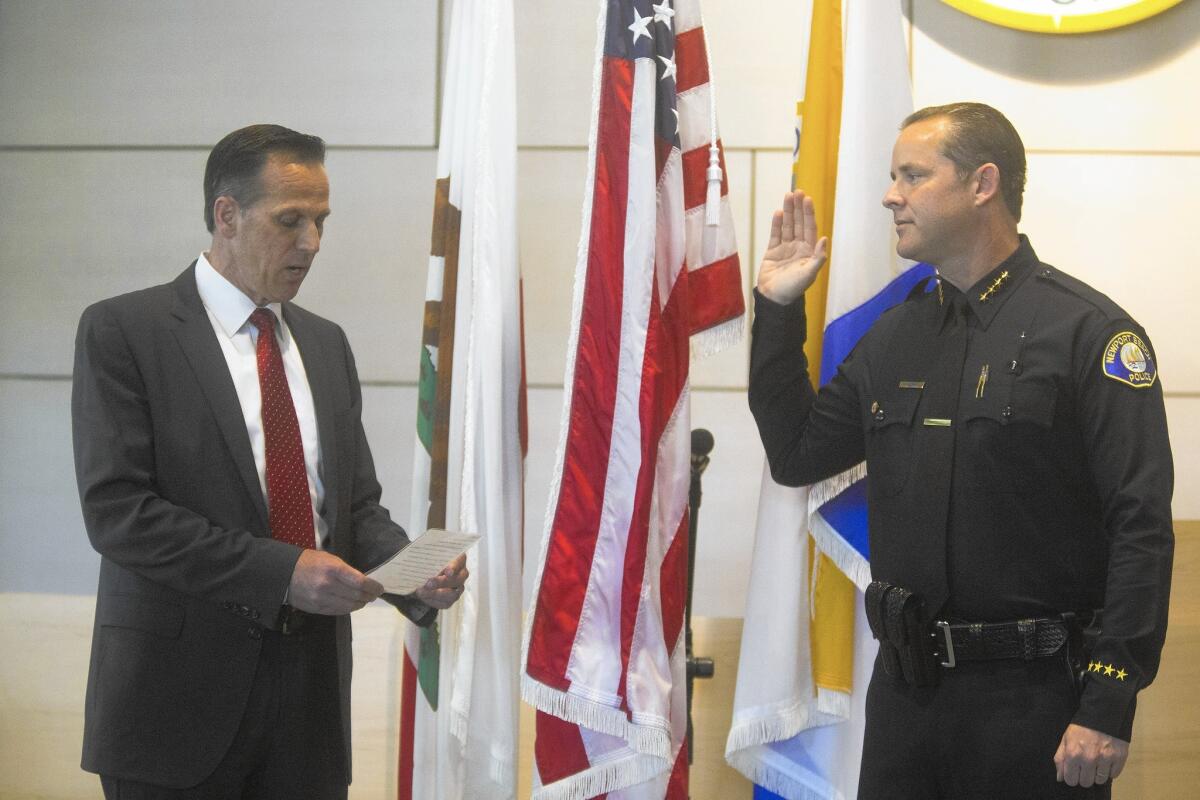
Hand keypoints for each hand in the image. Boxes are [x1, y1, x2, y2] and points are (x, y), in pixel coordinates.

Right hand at [287, 549, 384, 614]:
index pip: (360, 582)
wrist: (284, 574)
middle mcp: (327, 585)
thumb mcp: (329, 558)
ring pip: (349, 606)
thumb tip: (363, 581)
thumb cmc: (309, 562)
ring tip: (364, 600)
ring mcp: (321, 599)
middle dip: (368, 596)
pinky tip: (352, 604)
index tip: (379, 588)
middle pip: (356, 595)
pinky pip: (338, 611)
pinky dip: (348, 609)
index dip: (373, 587)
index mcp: (332, 569)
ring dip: (360, 604)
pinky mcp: (316, 608)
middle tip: (374, 594)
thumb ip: (346, 570)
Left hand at [414, 553, 468, 609]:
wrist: (426, 578)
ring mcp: (458, 588)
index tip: (448, 573)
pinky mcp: (452, 600)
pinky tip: (424, 596)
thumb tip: (424, 563)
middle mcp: (462, 575)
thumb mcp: (430, 560)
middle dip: (442, 582)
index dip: (453, 568)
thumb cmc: (431, 565)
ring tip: (422, 592)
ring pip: (453, 595)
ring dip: (436, 594)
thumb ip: (431, 561)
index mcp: (459, 560)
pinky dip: (433, 600)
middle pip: (457, 580)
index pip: (459, 562)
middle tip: (429, 583)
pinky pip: (445, 603)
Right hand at [756, 190, 828, 304]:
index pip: (809, 228)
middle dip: (798, 208)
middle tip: (797, 191)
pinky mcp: (772, 251)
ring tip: (787, 196)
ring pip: (787, 226)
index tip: (807, 199)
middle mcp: (798, 247)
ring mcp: (785, 248)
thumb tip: (825, 239)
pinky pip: (775, 234)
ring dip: (788, 211)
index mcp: (809, 251)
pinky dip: (776, 224)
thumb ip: (818, 257)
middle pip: (799, 223)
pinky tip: (778, 212)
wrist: (774, 298)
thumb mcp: (809, 274)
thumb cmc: (793, 288)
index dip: (808, 214)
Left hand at [1054, 723, 1129, 787]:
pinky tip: (1107, 760)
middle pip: (1086, 782)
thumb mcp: (1065, 739)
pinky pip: (1114, 775)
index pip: (1071, 780)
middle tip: (1086, 766)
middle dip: (1085, 776)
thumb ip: (1060, 758)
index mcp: (1073, 754)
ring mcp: (1105, 759)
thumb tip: (1060, 778)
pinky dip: (1110, 770)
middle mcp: (1089, 759)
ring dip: (1098, 774)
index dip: (1072, 777)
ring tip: (1097, 762)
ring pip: (1100, 780)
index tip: (1075, 772)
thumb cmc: (1081, 727)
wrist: (1102, 714)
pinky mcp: (1119, 758)